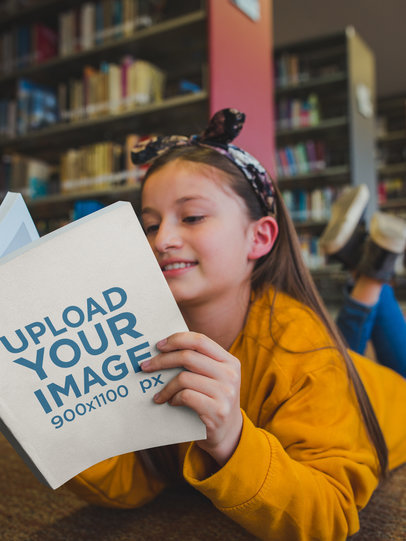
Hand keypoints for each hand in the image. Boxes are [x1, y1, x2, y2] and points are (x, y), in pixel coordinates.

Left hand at [141, 331, 242, 466]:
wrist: (229, 433)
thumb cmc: (213, 400)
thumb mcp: (214, 377)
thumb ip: (199, 362)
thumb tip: (164, 348)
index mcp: (229, 361)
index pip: (200, 340)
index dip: (177, 340)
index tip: (158, 345)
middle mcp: (230, 374)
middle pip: (188, 357)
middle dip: (162, 360)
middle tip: (146, 367)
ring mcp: (225, 393)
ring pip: (184, 378)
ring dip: (166, 386)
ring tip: (159, 394)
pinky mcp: (217, 410)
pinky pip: (185, 396)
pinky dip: (173, 398)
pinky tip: (171, 402)